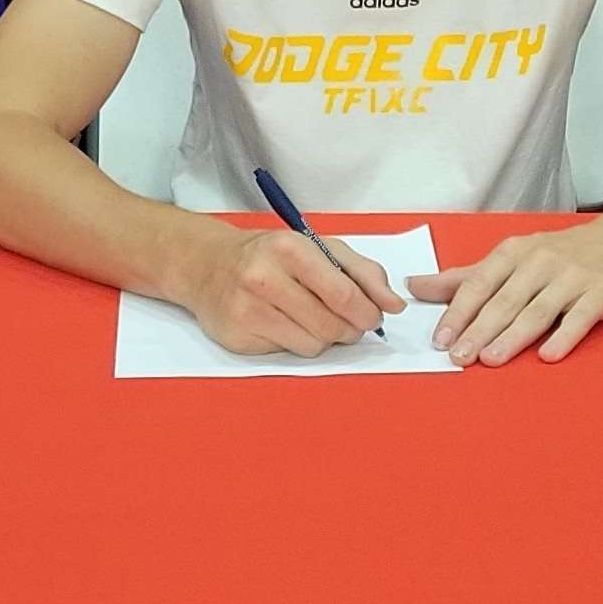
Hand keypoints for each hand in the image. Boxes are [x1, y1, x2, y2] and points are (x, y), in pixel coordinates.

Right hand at [191, 224, 402, 357]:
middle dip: (348, 329)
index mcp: (289, 249)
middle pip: (330, 325)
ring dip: (322, 338)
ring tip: (310, 318)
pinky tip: (284, 324)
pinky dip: (295, 343)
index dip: (366, 313)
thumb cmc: (271, 256)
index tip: (373, 317)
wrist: (208, 265)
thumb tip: (394, 305)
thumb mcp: (318, 248)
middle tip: (344, 321)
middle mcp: (263, 278)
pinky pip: (287, 354)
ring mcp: (246, 309)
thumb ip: (363, 273)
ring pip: (312, 345)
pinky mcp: (237, 337)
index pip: (342, 294)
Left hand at [417, 213, 602, 366]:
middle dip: (478, 330)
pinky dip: (564, 336)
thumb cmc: (562, 253)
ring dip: (513, 337)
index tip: (440, 338)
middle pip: (504, 301)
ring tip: (490, 359)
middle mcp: (542, 262)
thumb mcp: (512, 257)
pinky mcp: (602, 293)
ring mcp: (573, 278)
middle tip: (459, 357)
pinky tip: (548, 355)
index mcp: (515, 253)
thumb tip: (415, 286)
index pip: (479, 284)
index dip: (458, 312)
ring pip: (537, 311)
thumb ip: (464, 277)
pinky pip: (580, 317)